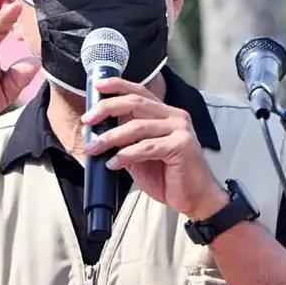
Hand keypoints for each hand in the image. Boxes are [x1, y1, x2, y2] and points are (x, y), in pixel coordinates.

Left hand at [81, 77, 228, 219]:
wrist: (196, 198)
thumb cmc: (171, 177)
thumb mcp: (141, 155)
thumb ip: (125, 141)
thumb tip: (98, 134)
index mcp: (166, 114)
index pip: (139, 92)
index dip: (117, 85)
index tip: (97, 86)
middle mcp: (175, 117)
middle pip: (135, 103)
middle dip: (107, 109)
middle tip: (88, 120)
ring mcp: (180, 130)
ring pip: (137, 126)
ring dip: (111, 137)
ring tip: (94, 148)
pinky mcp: (181, 146)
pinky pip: (146, 147)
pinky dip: (126, 155)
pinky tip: (113, 164)